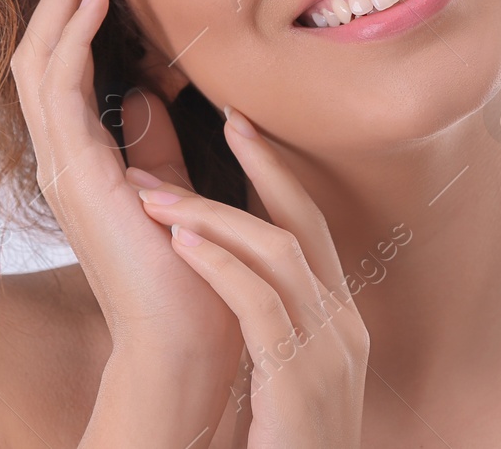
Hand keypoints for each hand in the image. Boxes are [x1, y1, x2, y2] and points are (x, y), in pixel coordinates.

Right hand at [9, 0, 242, 438]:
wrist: (186, 344)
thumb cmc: (189, 272)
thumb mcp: (173, 187)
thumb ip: (154, 142)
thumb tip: (149, 90)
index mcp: (84, 152)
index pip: (65, 54)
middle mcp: (63, 153)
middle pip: (42, 41)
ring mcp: (62, 164)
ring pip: (40, 56)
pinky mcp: (75, 177)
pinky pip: (60, 92)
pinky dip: (73, 39)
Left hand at [128, 105, 369, 448]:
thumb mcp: (280, 379)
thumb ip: (269, 325)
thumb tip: (233, 279)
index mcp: (339, 324)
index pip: (314, 231)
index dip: (280, 177)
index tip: (245, 128)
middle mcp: (344, 328)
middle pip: (307, 225)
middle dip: (266, 167)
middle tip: (228, 116)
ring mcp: (330, 355)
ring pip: (279, 255)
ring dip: (213, 214)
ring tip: (156, 191)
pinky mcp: (302, 384)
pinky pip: (262, 306)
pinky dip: (220, 264)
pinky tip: (181, 240)